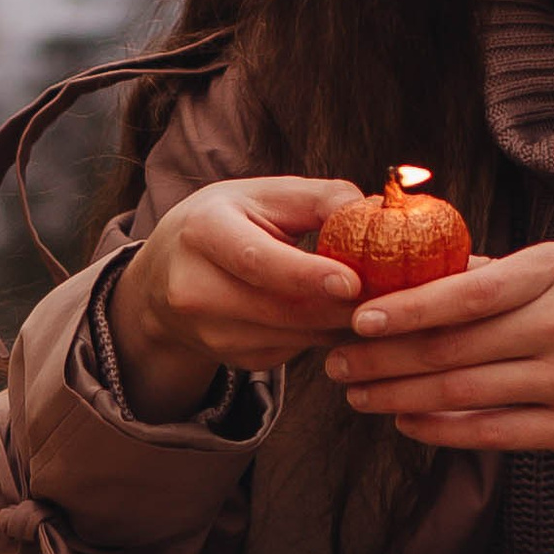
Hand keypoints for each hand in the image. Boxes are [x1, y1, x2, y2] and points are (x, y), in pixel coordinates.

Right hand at [109, 176, 363, 421]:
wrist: (163, 274)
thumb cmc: (227, 221)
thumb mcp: (263, 194)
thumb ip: (320, 199)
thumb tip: (376, 213)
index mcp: (203, 232)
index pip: (257, 261)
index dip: (307, 276)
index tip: (353, 282)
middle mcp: (195, 288)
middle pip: (280, 308)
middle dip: (340, 305)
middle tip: (390, 293)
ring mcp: (210, 332)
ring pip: (293, 336)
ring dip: (338, 322)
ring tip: (372, 300)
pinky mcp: (231, 358)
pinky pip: (293, 351)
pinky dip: (321, 334)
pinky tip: (334, 313)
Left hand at [324, 242, 553, 458]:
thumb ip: (506, 274)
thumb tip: (429, 272)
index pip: (465, 290)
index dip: (404, 309)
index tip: (355, 316)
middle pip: (454, 346)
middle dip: (383, 356)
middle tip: (335, 361)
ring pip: (464, 392)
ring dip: (400, 396)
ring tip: (359, 394)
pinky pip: (493, 432)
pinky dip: (443, 429)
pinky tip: (409, 423)